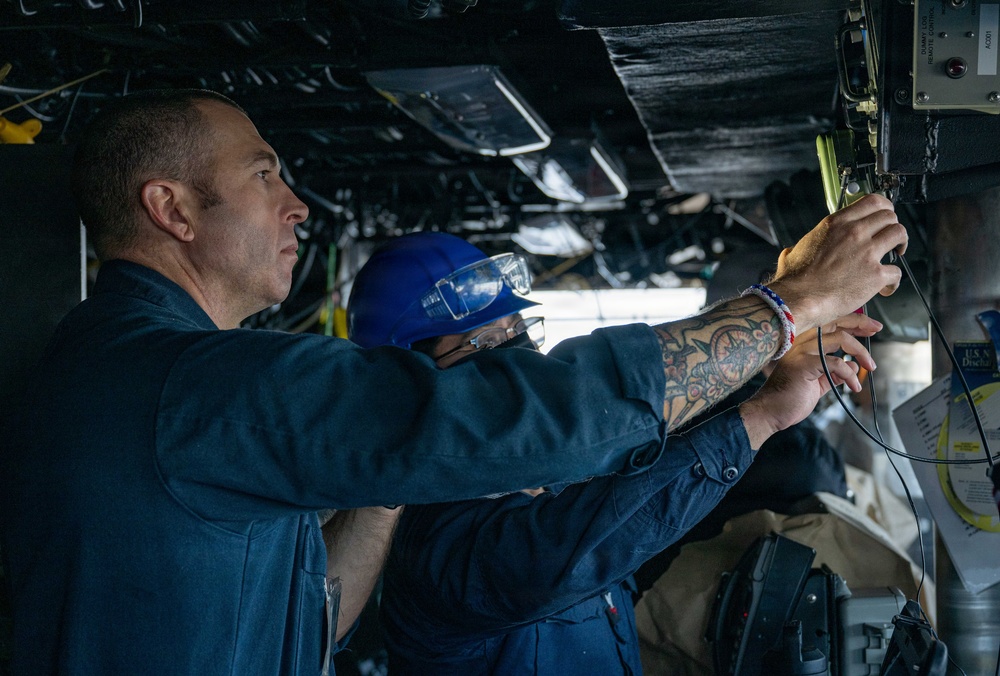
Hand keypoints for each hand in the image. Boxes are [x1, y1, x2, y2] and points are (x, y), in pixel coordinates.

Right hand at [738, 312, 882, 448]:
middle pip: (835, 323)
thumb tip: (852, 366)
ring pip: (840, 339)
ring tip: (870, 367)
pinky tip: (854, 386)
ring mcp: (800, 351)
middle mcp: (798, 341)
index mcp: (800, 342)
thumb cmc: (790, 398)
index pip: (829, 322)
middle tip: (876, 330)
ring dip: (861, 353)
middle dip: (860, 324)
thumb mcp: (817, 382)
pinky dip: (850, 375)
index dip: (852, 321)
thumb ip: (832, 373)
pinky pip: (836, 363)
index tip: (869, 326)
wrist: (771, 413)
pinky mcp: (803, 365)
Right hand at [768, 194, 906, 332]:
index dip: (884, 206)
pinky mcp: (876, 275)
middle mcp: (854, 233)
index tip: (884, 214)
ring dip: (900, 244)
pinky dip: (893, 281)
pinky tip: (885, 287)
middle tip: (889, 237)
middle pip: (889, 216)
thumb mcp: (793, 252)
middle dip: (892, 226)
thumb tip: (791, 253)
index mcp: (836, 224)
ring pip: (899, 234)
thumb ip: (798, 248)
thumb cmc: (795, 280)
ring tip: (896, 254)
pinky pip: (897, 272)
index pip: (872, 201)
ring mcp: (867, 252)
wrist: (799, 299)